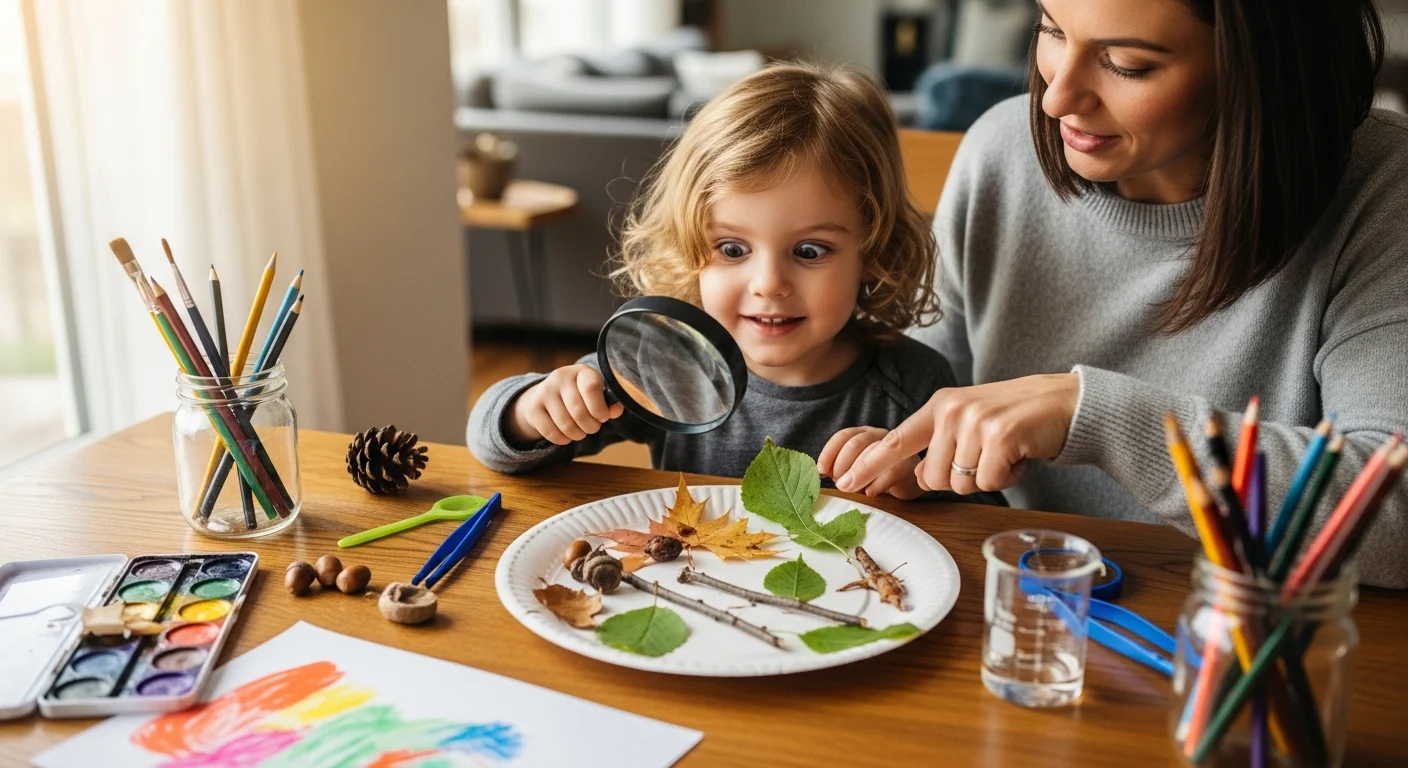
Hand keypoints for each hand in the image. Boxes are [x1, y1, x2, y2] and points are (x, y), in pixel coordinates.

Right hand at [507, 365, 623, 445]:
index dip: (599, 408)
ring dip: (578, 435)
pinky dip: (563, 440)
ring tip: (581, 432)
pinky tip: (567, 436)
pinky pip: (551, 432)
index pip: (590, 388)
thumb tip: (616, 411)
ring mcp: (544, 391)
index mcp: (581, 371)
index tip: (602, 418)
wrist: (549, 394)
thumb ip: (608, 403)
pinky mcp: (533, 408)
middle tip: (592, 428)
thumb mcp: (596, 394)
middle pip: (578, 411)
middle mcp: (560, 377)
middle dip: (590, 427)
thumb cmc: (581, 395)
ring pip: (565, 424)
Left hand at [819, 427, 925, 499]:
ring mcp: (896, 449)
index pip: (843, 436)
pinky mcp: (907, 466)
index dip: (829, 453)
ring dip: (856, 476)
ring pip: (872, 456)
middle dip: (841, 465)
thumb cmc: (878, 475)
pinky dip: (875, 486)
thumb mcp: (857, 470)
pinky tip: (869, 494)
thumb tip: (823, 474)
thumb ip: (841, 468)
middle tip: (838, 483)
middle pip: (855, 444)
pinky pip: (888, 474)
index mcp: (864, 433)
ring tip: (850, 490)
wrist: (909, 482)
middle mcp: (879, 436)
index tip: (822, 471)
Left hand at [835, 374, 1079, 495]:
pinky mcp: (1000, 435)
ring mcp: (975, 421)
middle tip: (988, 456)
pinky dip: (1008, 477)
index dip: (870, 464)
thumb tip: (921, 478)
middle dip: (962, 479)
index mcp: (938, 407)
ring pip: (961, 484)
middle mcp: (951, 410)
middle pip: (934, 478)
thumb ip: (940, 448)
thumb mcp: (969, 425)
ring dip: (987, 478)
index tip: (846, 481)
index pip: (895, 439)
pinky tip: (1019, 455)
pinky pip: (989, 482)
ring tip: (1005, 452)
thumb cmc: (1014, 420)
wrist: (1063, 402)